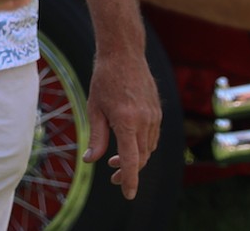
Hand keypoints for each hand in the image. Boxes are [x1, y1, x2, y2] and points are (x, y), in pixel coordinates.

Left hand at [84, 46, 161, 199]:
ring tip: (116, 161)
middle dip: (129, 172)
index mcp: (127, 121)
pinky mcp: (158, 112)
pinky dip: (142, 146)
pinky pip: (152, 137)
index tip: (127, 194)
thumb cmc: (104, 79)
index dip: (130, 180)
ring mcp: (155, 116)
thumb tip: (91, 161)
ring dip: (136, 159)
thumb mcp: (94, 108)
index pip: (132, 160)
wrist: (124, 54)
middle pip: (141, 158)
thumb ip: (96, 138)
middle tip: (113, 178)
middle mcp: (145, 121)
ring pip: (149, 148)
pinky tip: (129, 144)